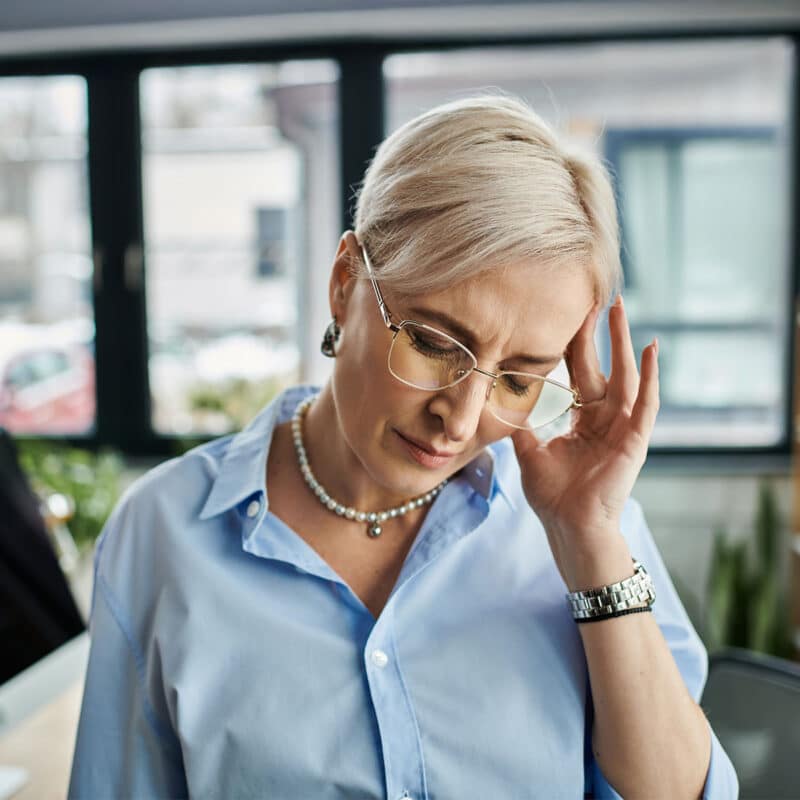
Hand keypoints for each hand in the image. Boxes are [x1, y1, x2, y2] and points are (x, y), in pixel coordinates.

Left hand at [510, 295, 658, 585]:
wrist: (569, 526)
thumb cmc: (553, 496)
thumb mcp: (529, 452)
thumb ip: (520, 425)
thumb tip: (498, 402)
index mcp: (583, 420)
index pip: (579, 374)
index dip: (574, 346)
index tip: (568, 315)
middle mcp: (605, 418)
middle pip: (603, 366)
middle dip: (600, 333)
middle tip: (599, 298)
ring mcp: (623, 427)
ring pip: (626, 375)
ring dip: (623, 341)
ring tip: (620, 309)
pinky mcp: (635, 439)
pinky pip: (646, 402)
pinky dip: (650, 376)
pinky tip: (651, 348)